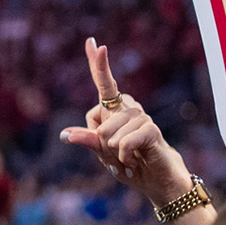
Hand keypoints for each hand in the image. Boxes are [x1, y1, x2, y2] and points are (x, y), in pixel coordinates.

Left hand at [59, 38, 192, 206]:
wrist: (159, 182)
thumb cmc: (132, 165)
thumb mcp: (104, 155)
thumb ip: (89, 142)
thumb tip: (66, 134)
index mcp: (115, 112)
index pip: (104, 84)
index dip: (98, 64)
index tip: (93, 42)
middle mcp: (129, 110)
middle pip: (98, 117)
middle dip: (100, 141)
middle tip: (116, 154)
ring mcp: (142, 118)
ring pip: (110, 132)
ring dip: (113, 151)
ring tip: (128, 158)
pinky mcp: (152, 130)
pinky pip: (124, 141)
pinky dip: (123, 155)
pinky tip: (134, 161)